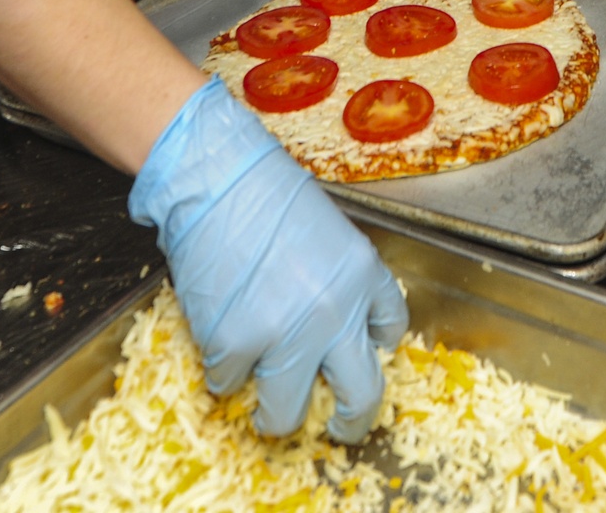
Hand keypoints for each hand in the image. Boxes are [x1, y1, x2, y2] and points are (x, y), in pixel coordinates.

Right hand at [129, 78, 407, 441]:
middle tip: (337, 428)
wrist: (214, 177)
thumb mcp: (327, 229)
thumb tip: (338, 324)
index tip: (359, 351)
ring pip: (287, 413)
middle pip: (362, 397)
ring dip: (274, 412)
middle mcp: (335, 312)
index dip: (373, 344)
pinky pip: (230, 383)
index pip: (391, 327)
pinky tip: (219, 335)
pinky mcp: (235, 343)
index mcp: (362, 275)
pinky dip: (222, 370)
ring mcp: (285, 333)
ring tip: (262, 402)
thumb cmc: (263, 192)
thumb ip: (340, 278)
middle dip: (351, 423)